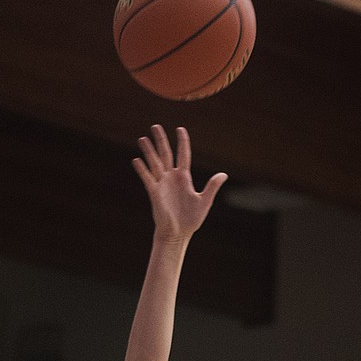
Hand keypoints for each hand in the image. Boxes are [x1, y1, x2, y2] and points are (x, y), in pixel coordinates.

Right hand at [133, 124, 225, 242]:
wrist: (178, 235)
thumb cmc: (190, 220)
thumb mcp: (204, 201)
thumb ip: (212, 187)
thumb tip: (224, 174)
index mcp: (184, 178)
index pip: (183, 154)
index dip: (182, 142)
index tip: (180, 129)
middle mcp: (172, 178)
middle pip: (166, 154)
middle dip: (161, 140)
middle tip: (155, 126)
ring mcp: (162, 184)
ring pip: (155, 163)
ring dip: (149, 151)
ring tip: (143, 138)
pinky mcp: (154, 193)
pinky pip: (148, 178)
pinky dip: (142, 170)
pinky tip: (136, 160)